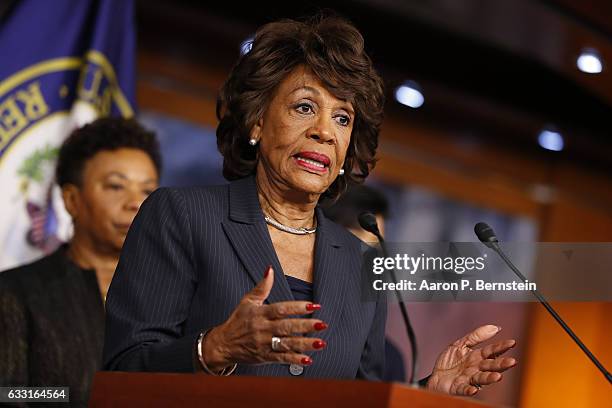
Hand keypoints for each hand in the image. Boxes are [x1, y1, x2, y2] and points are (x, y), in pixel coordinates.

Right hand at [202, 266, 327, 370]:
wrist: (223, 344)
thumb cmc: (237, 320)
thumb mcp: (247, 301)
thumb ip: (262, 287)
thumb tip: (270, 269)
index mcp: (260, 313)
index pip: (281, 309)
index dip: (297, 307)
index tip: (313, 305)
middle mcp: (262, 328)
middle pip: (286, 327)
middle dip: (305, 326)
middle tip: (322, 324)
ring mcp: (264, 344)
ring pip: (287, 344)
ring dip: (304, 344)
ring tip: (320, 343)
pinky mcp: (264, 357)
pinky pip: (281, 359)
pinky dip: (294, 360)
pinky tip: (307, 359)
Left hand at [425, 325, 516, 395]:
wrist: (435, 376)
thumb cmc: (450, 361)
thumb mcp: (461, 344)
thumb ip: (476, 336)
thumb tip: (495, 327)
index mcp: (477, 357)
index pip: (491, 351)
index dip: (501, 347)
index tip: (512, 342)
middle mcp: (476, 368)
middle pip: (490, 365)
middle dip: (501, 364)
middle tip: (512, 361)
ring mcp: (469, 378)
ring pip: (482, 378)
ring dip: (490, 378)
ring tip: (498, 376)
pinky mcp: (459, 388)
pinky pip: (465, 389)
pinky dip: (470, 390)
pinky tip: (474, 389)